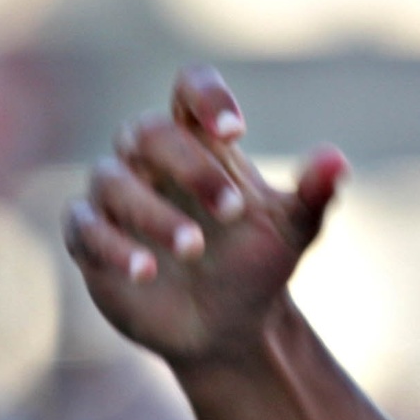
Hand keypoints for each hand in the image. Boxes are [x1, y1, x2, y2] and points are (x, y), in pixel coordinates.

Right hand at [64, 65, 347, 367]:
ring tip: (195, 248)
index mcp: (201, 145)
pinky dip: (112, 246)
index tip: (235, 131)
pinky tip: (146, 271)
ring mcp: (117, 199)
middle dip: (190, 167)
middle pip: (149, 133)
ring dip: (153, 213)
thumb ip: (314, 194)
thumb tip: (337, 161)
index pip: (189, 90)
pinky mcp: (90, 240)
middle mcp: (151, 162)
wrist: (229, 328)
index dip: (205, 97)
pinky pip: (82, 228)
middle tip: (233, 210)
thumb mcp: (294, 230)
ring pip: (112, 180)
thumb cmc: (258, 265)